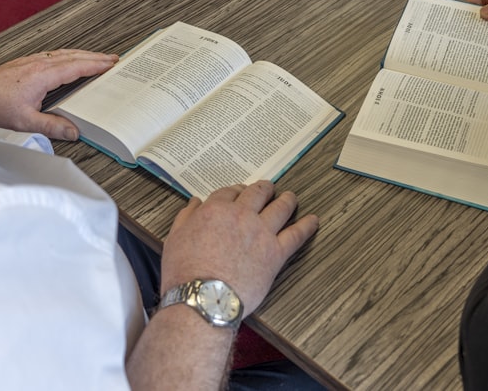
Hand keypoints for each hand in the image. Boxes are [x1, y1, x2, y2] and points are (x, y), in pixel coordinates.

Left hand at [0, 49, 117, 139]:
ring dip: (83, 55)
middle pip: (75, 56)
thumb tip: (73, 132)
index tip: (112, 64)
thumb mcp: (25, 121)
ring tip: (97, 58)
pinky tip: (68, 60)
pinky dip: (68, 56)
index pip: (78, 66)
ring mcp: (31, 62)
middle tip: (113, 59)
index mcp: (43, 75)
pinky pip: (54, 56)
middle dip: (96, 57)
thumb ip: (52, 126)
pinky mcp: (25, 64)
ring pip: (64, 54)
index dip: (97, 65)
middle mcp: (39, 64)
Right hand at [160, 181, 318, 316]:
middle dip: (264, 189)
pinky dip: (307, 226)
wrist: (204, 299)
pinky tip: (313, 221)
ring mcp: (262, 233)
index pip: (230, 191)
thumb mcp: (174, 239)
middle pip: (258, 193)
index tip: (240, 192)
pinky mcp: (276, 253)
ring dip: (287, 200)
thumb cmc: (184, 272)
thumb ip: (186, 217)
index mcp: (216, 210)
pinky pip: (296, 235)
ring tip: (291, 197)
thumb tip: (194, 203)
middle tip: (268, 189)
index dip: (236, 190)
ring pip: (280, 207)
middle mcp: (242, 215)